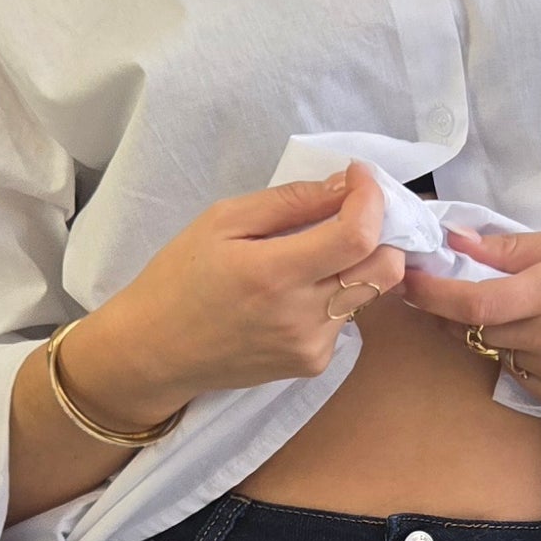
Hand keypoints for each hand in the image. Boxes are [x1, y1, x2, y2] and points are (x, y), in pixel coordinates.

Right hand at [68, 163, 406, 415]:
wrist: (154, 352)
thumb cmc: (180, 278)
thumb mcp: (222, 221)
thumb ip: (290, 202)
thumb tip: (344, 186)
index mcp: (273, 273)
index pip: (358, 235)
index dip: (371, 199)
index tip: (357, 177)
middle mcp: (301, 316)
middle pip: (385, 269)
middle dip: (383, 231)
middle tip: (353, 212)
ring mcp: (311, 346)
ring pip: (369, 293)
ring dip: (356, 264)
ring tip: (314, 253)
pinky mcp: (312, 363)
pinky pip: (345, 319)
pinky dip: (334, 295)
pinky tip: (295, 292)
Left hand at [396, 223, 540, 412]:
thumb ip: (512, 248)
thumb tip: (455, 242)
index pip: (476, 302)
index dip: (432, 295)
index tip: (407, 281)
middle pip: (476, 330)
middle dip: (455, 310)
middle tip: (453, 286)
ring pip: (494, 354)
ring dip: (490, 333)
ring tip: (526, 309)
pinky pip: (519, 375)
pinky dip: (518, 356)